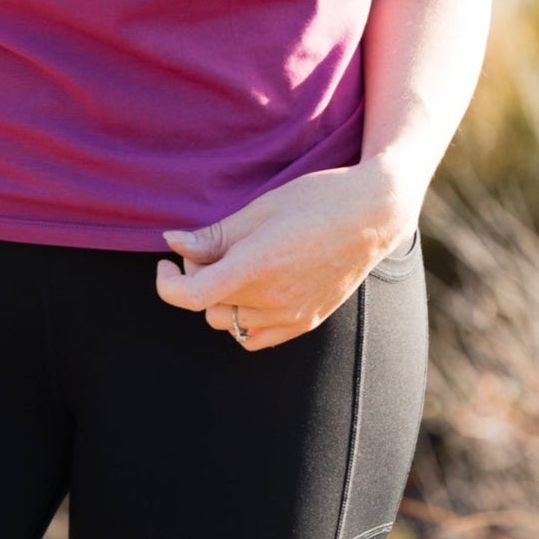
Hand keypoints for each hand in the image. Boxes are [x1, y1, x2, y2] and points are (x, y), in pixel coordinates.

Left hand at [155, 162, 412, 351]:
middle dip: (196, 280)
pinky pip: (256, 338)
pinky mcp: (305, 323)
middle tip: (207, 248)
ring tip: (233, 265)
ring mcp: (291, 317)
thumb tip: (172, 244)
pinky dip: (242, 319)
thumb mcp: (259, 208)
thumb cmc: (315, 200)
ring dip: (219, 300)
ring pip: (229, 324)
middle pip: (208, 307)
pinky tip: (250, 289)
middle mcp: (273, 300)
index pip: (192, 296)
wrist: (372, 216)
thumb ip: (214, 235)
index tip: (166, 262)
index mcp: (257, 267)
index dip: (167, 283)